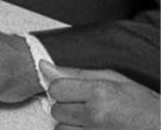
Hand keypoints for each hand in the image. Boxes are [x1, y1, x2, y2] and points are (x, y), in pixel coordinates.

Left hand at [41, 62, 160, 129]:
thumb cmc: (145, 106)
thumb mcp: (116, 80)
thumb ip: (77, 74)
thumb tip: (43, 65)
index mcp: (100, 93)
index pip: (56, 88)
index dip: (63, 89)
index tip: (74, 92)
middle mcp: (95, 116)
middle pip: (56, 110)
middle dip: (67, 108)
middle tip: (88, 108)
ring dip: (71, 126)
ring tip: (93, 122)